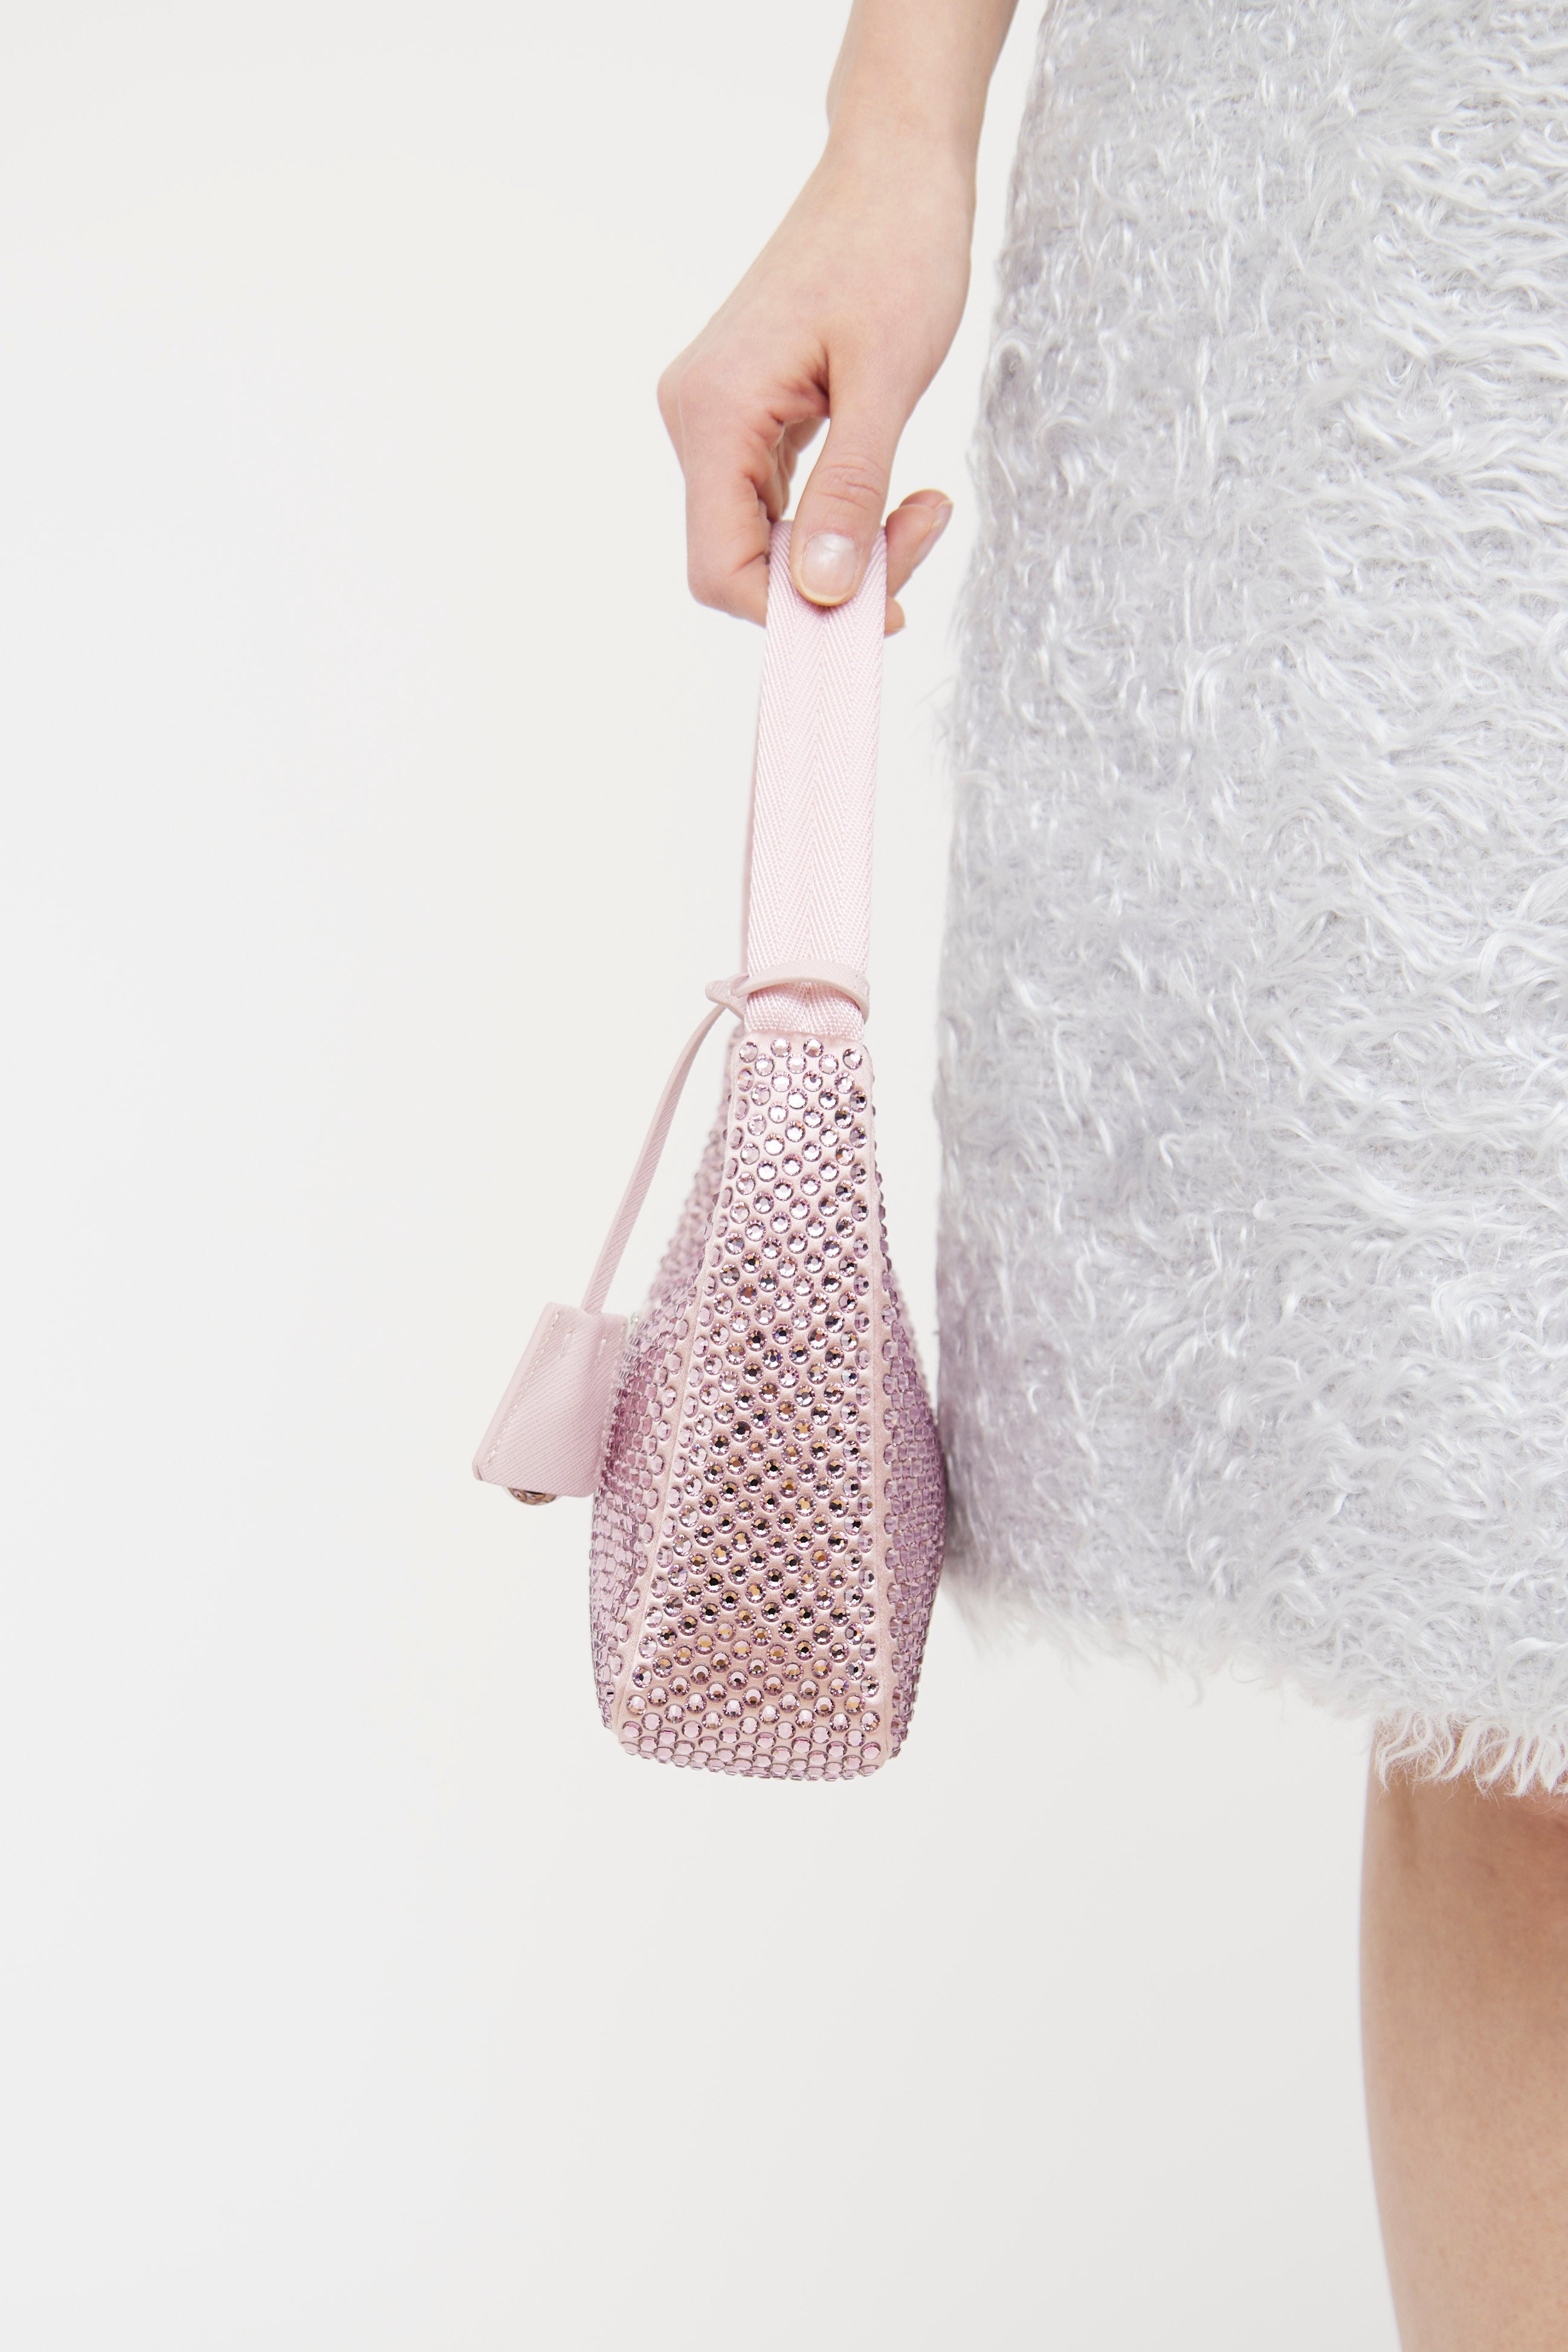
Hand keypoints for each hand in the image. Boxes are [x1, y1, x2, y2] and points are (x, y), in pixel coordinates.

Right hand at [658, 135, 973, 632]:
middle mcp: (697, 418)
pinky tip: (891, 493)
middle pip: (744, 561)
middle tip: (921, 532)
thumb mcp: (886, 380)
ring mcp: (718, 416)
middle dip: (835, 577)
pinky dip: (835, 517)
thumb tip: (824, 593)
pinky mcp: (748, 414)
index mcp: (714, 412)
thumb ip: (850, 493)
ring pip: (765, 538)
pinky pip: (778, 502)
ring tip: (920, 508)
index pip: (721, 569)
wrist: (894, 167)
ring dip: (843, 548)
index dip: (792, 612)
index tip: (880, 612)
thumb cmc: (894, 247)